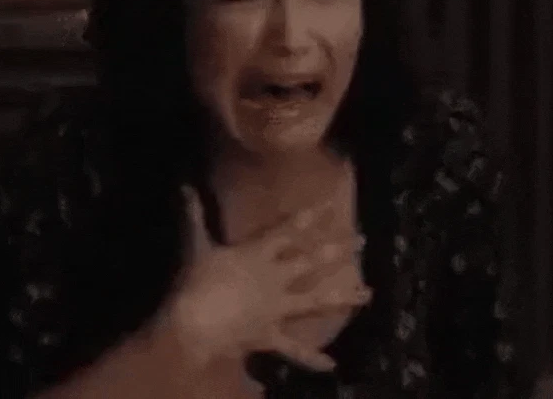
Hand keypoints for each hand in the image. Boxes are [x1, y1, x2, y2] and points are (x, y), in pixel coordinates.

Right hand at [168, 185, 371, 372]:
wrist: (195, 324)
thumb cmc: (196, 283)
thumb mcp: (196, 247)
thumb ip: (195, 216)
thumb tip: (185, 186)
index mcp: (259, 255)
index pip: (289, 231)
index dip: (310, 218)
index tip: (331, 207)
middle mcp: (276, 279)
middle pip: (312, 262)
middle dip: (337, 250)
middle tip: (362, 240)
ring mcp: (278, 308)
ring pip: (316, 301)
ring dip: (341, 297)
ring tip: (367, 294)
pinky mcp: (272, 335)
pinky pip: (294, 349)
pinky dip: (311, 359)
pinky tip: (331, 365)